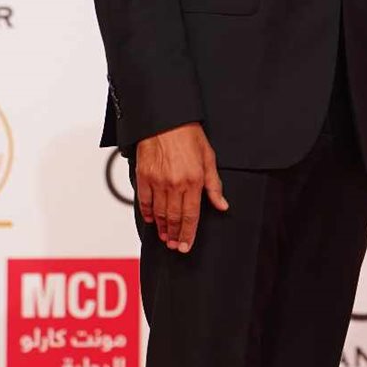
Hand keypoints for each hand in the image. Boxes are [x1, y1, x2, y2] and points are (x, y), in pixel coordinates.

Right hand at [135, 122, 227, 252]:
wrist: (165, 119)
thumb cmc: (188, 135)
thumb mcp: (208, 158)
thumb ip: (214, 185)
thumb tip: (222, 205)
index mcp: (193, 181)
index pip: (191, 216)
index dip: (189, 234)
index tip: (186, 246)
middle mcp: (175, 184)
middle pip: (175, 218)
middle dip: (175, 235)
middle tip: (175, 245)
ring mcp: (157, 181)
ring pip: (160, 213)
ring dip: (163, 228)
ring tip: (165, 237)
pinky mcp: (144, 176)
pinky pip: (144, 201)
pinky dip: (148, 213)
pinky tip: (152, 220)